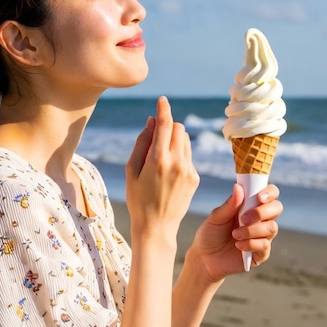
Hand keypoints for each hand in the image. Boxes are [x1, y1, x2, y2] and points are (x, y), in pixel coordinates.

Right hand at [124, 96, 199, 238]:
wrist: (156, 227)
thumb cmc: (138, 198)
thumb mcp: (131, 170)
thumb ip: (141, 143)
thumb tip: (151, 121)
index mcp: (158, 159)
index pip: (165, 123)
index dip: (163, 108)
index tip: (162, 99)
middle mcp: (177, 162)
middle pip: (178, 128)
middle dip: (168, 126)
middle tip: (156, 136)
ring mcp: (189, 170)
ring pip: (186, 140)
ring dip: (175, 140)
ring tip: (161, 158)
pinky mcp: (195, 178)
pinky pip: (188, 156)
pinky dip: (179, 155)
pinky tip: (169, 173)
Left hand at [189, 183, 282, 281]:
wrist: (205, 258)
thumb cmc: (211, 233)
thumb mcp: (216, 217)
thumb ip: (229, 204)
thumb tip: (238, 186)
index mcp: (251, 206)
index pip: (270, 193)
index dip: (269, 192)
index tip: (259, 197)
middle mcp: (261, 219)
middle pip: (277, 208)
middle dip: (261, 212)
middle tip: (243, 218)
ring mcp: (263, 236)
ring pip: (272, 228)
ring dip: (252, 230)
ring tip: (235, 235)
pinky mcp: (261, 253)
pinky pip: (265, 245)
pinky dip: (251, 244)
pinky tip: (238, 246)